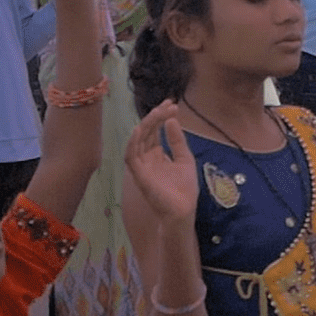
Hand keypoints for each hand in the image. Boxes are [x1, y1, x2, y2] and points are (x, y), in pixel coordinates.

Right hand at [125, 102, 200, 223]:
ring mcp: (141, 166)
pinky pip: (131, 156)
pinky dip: (133, 142)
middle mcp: (146, 158)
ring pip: (138, 140)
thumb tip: (172, 119)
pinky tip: (140, 129)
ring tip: (158, 112)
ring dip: (147, 125)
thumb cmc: (184, 188)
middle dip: (156, 116)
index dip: (162, 117)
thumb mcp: (184, 159)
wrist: (183, 211)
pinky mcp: (138, 175)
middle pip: (147, 132)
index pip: (155, 131)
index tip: (172, 104)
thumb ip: (177, 141)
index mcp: (156, 155)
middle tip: (168, 104)